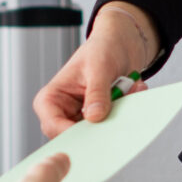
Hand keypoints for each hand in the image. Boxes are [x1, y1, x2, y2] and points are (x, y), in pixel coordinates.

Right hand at [32, 2, 158, 136]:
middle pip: (75, 136)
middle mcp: (63, 113)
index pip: (53, 126)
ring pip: (98, 133)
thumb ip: (96, 92)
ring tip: (128, 88)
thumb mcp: (99, 67)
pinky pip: (112, 127)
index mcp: (51, 99)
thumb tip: (94, 117)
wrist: (120, 45)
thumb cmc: (102, 49)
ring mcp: (82, 119)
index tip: (95, 129)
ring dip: (117, 115)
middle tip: (118, 105)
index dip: (72, 133)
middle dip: (101, 124)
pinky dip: (125, 112)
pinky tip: (131, 91)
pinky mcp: (100, 120)